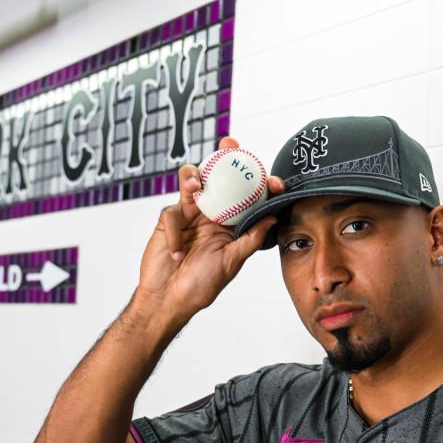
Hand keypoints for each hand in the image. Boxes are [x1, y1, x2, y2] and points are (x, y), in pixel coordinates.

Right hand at [135, 136, 284, 321]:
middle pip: (218, 177)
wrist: (168, 299)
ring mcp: (189, 214)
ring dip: (192, 179)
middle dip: (223, 156)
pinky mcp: (168, 219)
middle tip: (230, 143)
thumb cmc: (201, 286)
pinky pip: (171, 212)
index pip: (247, 196)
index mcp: (231, 224)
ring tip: (195, 187)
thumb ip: (250, 239)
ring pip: (191, 181)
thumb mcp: (231, 262)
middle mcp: (212, 214)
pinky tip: (177, 252)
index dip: (259, 183)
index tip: (273, 180)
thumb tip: (273, 216)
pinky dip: (174, 232)